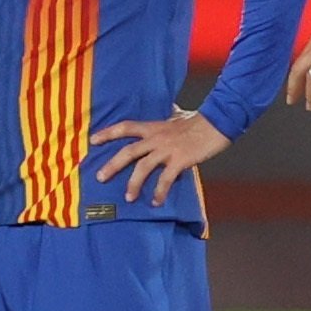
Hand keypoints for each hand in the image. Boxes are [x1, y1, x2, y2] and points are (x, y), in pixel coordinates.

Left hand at [91, 109, 229, 206]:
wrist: (217, 123)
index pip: (125, 127)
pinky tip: (156, 201)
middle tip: (100, 177)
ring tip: (129, 197)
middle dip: (112, 165)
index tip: (93, 140)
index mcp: (154, 127)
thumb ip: (171, 115)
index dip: (108, 133)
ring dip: (133, 183)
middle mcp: (156, 138)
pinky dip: (159, 191)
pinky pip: (165, 179)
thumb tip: (171, 108)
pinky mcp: (180, 160)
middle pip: (128, 151)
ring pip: (143, 167)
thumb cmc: (199, 120)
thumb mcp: (179, 115)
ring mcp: (167, 149)